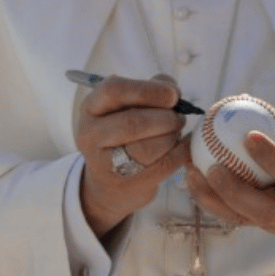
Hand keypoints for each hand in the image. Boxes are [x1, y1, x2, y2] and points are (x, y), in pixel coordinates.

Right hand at [75, 74, 189, 237]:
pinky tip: (183, 145)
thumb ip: (150, 91)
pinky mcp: (126, 185)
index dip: (147, 90)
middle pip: (132, 122)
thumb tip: (173, 91)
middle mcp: (91, 134)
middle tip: (179, 117)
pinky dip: (180, 152)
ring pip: (146, 148)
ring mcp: (105, 163)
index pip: (114, 90)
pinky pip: (162, 166)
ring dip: (171, 136)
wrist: (109, 181)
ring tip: (175, 132)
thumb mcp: (125, 106)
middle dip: (165, 118)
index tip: (173, 94)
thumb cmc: (123, 133)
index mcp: (91, 107)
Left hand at [185, 120, 274, 244]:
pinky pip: (239, 217)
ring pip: (245, 219)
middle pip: (265, 210)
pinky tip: (196, 182)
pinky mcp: (270, 228)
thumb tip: (241, 102)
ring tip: (191, 174)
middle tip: (210, 167)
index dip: (272, 157)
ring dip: (214, 200)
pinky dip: (216, 201)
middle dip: (233, 191)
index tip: (250, 136)